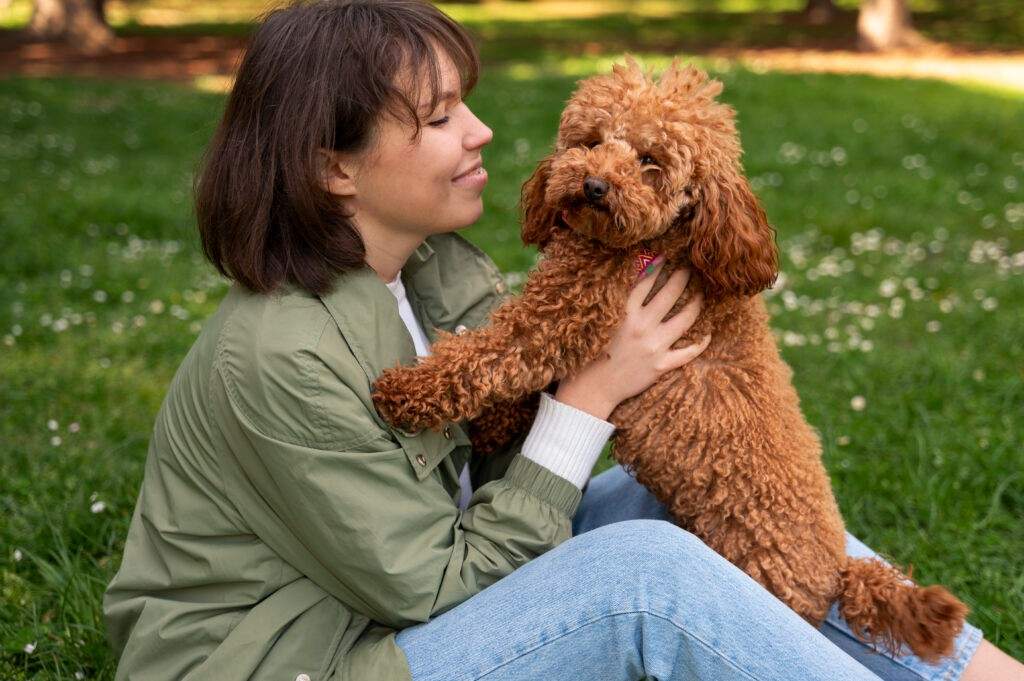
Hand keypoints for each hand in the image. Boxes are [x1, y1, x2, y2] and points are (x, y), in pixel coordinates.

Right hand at [554, 259, 709, 419]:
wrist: (596, 386)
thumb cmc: (596, 352)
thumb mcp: (603, 322)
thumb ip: (619, 304)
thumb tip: (635, 278)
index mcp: (624, 314)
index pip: (645, 283)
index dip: (658, 267)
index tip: (667, 256)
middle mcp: (641, 327)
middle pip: (670, 295)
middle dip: (683, 278)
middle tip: (691, 269)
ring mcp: (653, 346)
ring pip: (685, 319)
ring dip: (696, 303)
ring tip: (701, 294)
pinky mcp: (661, 365)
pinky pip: (688, 352)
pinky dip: (700, 343)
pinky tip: (707, 334)